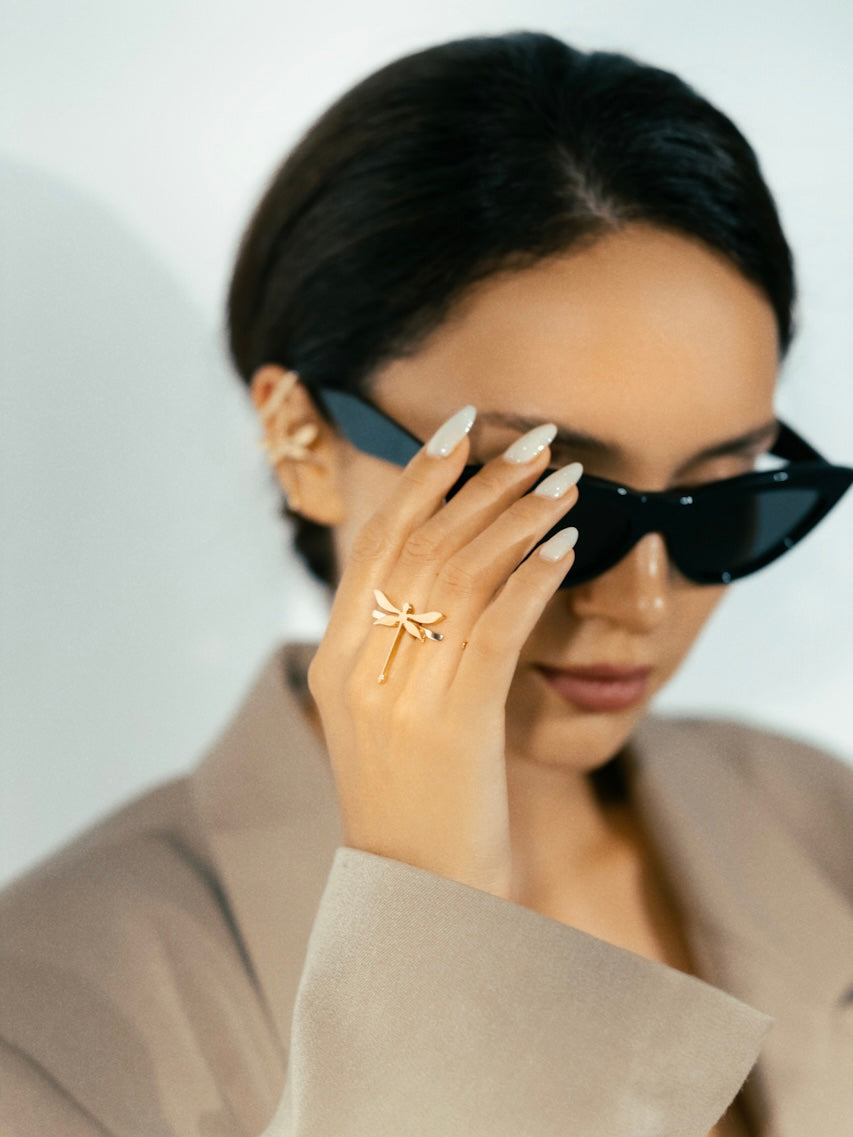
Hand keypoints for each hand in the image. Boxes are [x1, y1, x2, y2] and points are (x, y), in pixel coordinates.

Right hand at [307, 406, 580, 898]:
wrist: (419, 896)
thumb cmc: (414, 801)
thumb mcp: (384, 714)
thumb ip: (396, 643)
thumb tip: (444, 566)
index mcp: (336, 659)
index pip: (378, 544)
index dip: (422, 479)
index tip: (463, 430)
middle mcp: (358, 667)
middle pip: (422, 546)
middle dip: (482, 484)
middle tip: (537, 442)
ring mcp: (400, 695)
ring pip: (462, 576)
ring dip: (519, 520)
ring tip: (564, 483)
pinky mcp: (452, 723)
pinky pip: (496, 628)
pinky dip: (533, 579)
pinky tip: (566, 548)